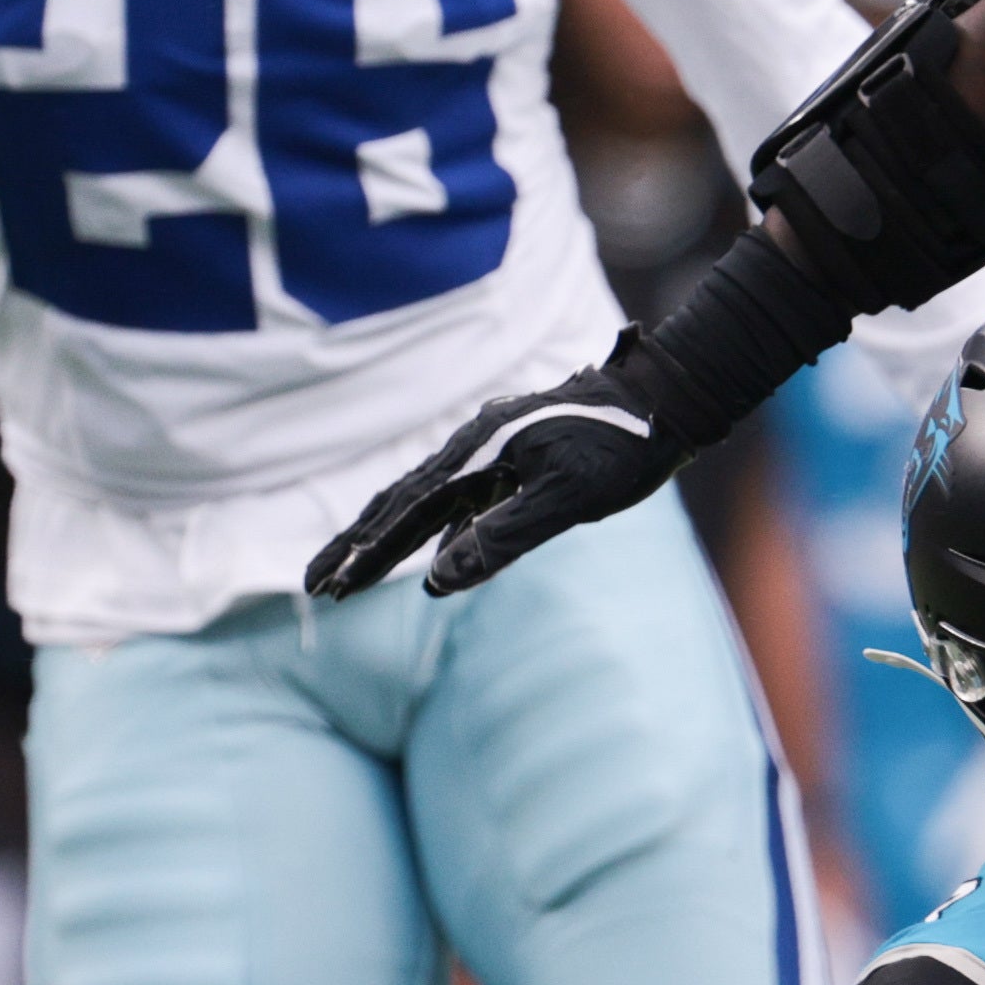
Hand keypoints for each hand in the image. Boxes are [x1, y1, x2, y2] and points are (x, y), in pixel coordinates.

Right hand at [308, 339, 690, 598]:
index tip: (331, 585)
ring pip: (425, 501)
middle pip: (400, 503)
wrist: (665, 398)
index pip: (407, 513)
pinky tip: (438, 558)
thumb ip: (506, 537)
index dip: (368, 552)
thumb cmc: (622, 448)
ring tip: (355, 576)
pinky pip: (460, 500)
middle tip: (318, 585)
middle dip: (358, 546)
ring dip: (391, 539)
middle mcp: (473, 447)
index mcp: (478, 454)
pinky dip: (439, 530)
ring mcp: (490, 451)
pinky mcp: (512, 458)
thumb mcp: (569, 500)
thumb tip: (441, 581)